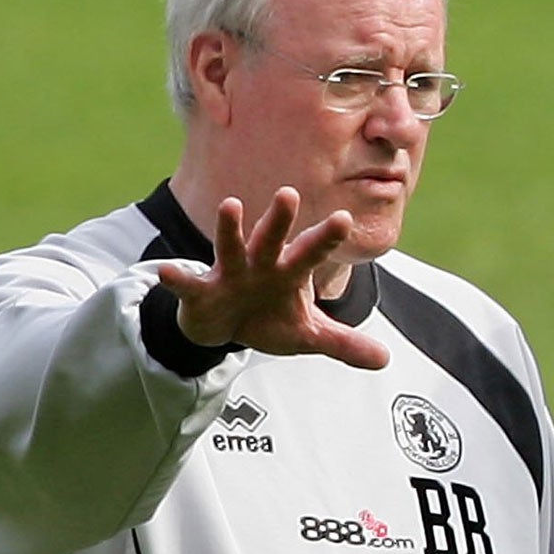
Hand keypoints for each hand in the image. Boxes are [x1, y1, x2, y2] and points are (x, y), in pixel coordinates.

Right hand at [155, 189, 389, 369]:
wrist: (223, 328)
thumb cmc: (268, 319)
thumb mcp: (307, 335)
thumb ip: (344, 344)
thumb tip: (385, 359)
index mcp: (289, 272)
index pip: (312, 252)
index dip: (326, 238)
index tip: (344, 218)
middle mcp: (260, 265)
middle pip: (272, 239)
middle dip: (280, 220)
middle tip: (289, 194)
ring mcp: (228, 275)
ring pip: (230, 248)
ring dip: (230, 229)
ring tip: (231, 205)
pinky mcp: (200, 293)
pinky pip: (188, 285)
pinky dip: (178, 280)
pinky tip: (167, 271)